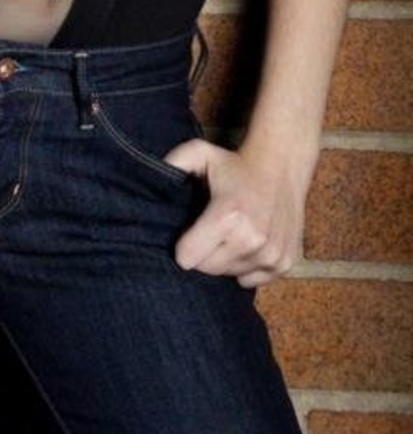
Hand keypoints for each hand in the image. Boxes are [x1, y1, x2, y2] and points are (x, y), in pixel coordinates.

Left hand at [164, 137, 307, 287]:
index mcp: (227, 216)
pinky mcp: (284, 263)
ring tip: (229, 233)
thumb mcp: (199, 153)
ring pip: (230, 275)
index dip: (182, 246)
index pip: (188, 259)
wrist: (280, 165)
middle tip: (209, 230)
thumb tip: (148, 181)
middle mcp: (252, 240)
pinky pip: (252, 280)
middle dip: (203, 254)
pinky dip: (245, 267)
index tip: (187, 232)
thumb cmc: (234, 162)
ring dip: (225, 259)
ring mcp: (271, 254)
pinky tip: (246, 242)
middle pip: (208, 269)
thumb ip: (172, 164)